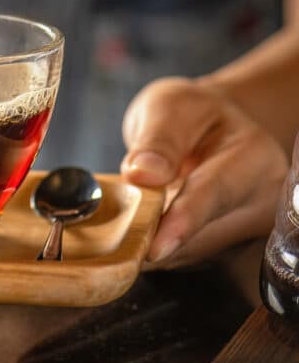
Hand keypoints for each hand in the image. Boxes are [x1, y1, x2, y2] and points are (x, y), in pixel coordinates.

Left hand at [120, 77, 286, 268]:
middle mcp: (259, 201)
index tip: (154, 248)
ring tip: (113, 225)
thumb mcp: (169, 107)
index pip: (214, 196)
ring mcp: (244, 229)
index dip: (182, 223)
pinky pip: (180, 255)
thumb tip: (143, 174)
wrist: (208, 129)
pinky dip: (150, 245)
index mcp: (254, 158)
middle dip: (150, 239)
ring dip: (146, 244)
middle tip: (104, 237)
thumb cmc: (190, 114)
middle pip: (201, 236)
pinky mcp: (221, 245)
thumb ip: (158, 139)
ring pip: (187, 253)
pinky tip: (129, 232)